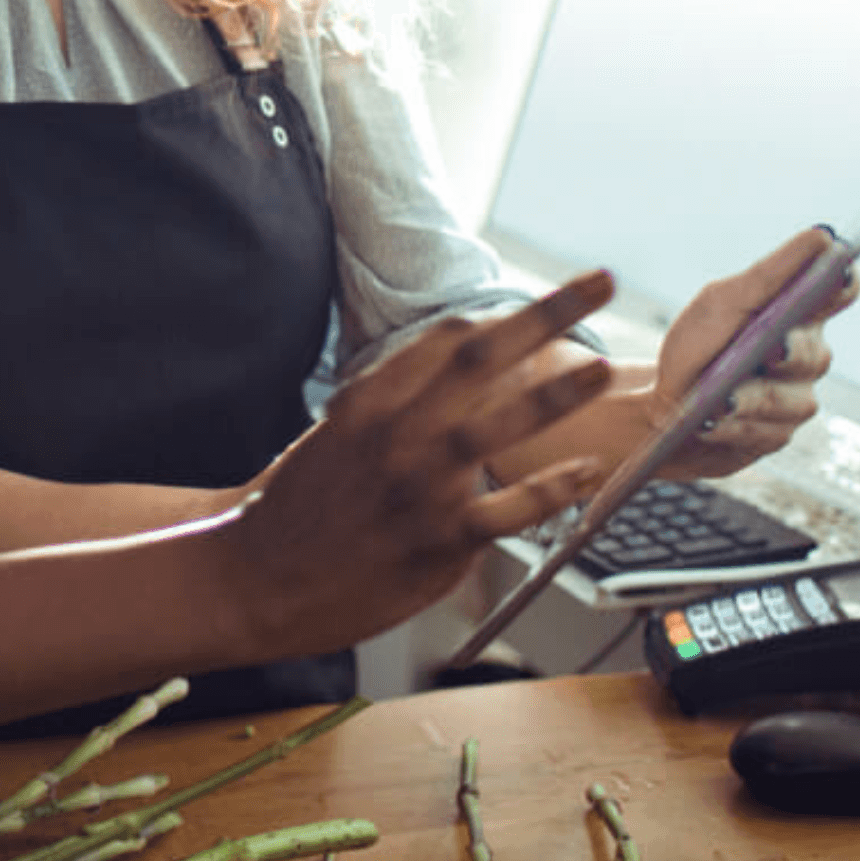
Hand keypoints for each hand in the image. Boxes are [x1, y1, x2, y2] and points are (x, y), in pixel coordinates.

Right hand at [222, 272, 615, 659]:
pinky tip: (586, 472)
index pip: (449, 338)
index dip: (505, 316)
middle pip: (484, 356)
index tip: (548, 302)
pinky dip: (555, 487)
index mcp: (368, 400)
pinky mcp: (439, 540)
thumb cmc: (293, 508)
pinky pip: (512, 509)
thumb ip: (387, 406)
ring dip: (561, 391)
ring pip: (503, 424)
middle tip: (597, 283)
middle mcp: (395, 432)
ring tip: (603, 369)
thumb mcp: (333, 434)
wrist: (256, 577)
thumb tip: (440, 382)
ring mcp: (419, 485)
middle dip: (549, 313)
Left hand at [649, 226, 857, 479]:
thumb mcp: (722, 303)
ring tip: (722, 398)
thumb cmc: (698, 347)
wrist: (664, 406)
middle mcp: (806, 358)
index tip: (839, 271)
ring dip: (751, 396)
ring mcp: (796, 400)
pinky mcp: (777, 437)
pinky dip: (731, 424)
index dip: (843, 284)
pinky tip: (710, 421)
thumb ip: (769, 276)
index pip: (838, 293)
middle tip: (773, 348)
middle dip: (789, 352)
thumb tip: (821, 237)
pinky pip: (765, 433)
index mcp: (798, 315)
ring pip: (790, 400)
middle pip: (813, 354)